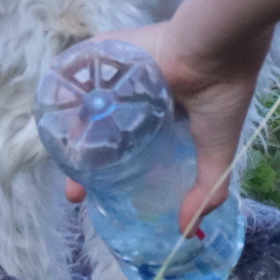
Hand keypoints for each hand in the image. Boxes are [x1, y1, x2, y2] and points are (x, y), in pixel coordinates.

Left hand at [59, 19, 272, 234]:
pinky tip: (58, 124)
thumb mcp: (216, 150)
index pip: (126, 149)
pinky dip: (66, 96)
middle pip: (100, 132)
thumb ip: (207, 191)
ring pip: (86, 108)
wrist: (215, 48)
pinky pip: (77, 77)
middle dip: (83, 162)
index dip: (106, 175)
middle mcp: (138, 94)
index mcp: (162, 114)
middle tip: (74, 190)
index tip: (88, 198)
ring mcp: (120, 74)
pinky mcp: (106, 52)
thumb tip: (189, 231)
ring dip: (73, 134)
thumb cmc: (220, 96)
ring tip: (63, 162)